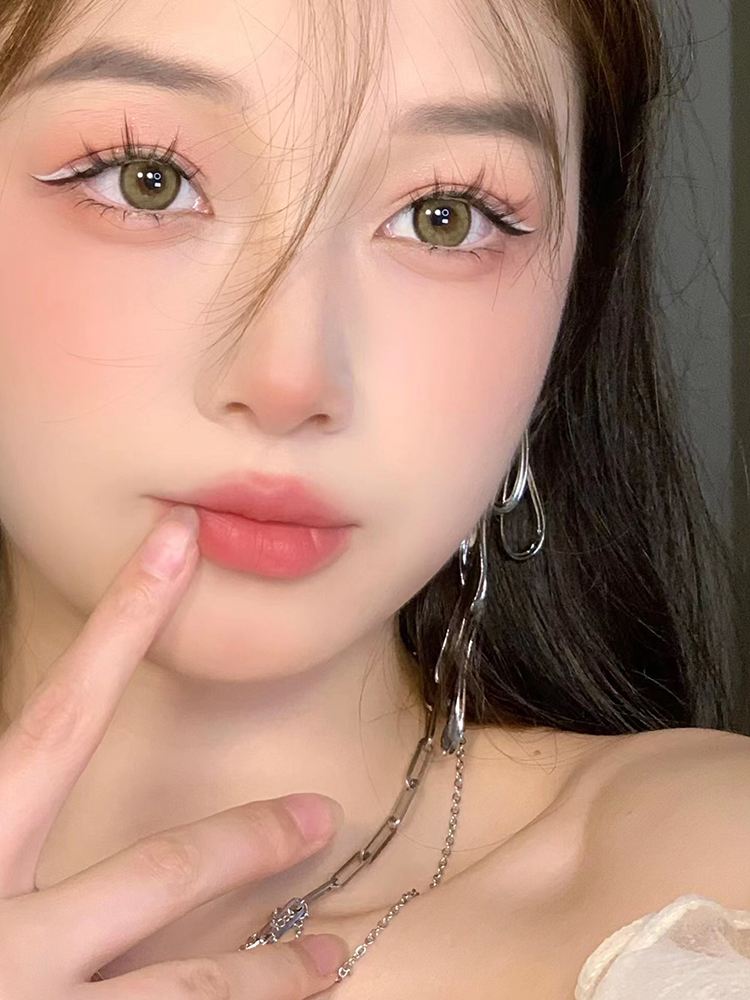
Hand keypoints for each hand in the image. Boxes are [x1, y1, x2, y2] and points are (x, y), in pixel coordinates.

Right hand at [0, 505, 347, 996]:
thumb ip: (1, 796)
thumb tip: (40, 747)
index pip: (58, 719)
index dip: (123, 624)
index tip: (177, 549)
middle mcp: (6, 943)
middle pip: (160, 872)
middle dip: (247, 841)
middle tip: (319, 815)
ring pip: (185, 993)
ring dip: (268, 977)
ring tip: (326, 959)